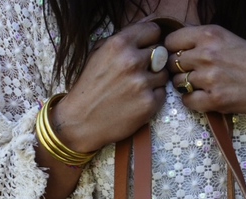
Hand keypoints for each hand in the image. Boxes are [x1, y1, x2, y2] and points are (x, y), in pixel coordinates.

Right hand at [50, 21, 168, 151]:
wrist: (82, 120)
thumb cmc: (89, 87)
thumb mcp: (98, 54)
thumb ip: (121, 42)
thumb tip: (144, 34)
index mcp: (119, 44)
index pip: (153, 31)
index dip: (151, 40)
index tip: (147, 48)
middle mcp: (132, 61)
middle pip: (161, 52)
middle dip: (153, 61)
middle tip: (139, 72)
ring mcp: (142, 83)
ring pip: (164, 74)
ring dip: (155, 80)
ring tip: (137, 88)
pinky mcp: (149, 104)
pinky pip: (162, 93)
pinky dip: (153, 96)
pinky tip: (137, 100)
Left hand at [165, 25, 245, 117]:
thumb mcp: (228, 38)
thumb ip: (203, 42)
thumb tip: (177, 49)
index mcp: (210, 34)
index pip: (171, 41)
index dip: (170, 51)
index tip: (177, 57)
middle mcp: (208, 54)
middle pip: (171, 63)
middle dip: (176, 69)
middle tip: (188, 74)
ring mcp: (211, 78)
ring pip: (178, 83)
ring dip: (184, 86)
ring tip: (199, 86)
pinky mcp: (216, 100)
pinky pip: (187, 101)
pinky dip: (191, 101)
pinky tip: (202, 98)